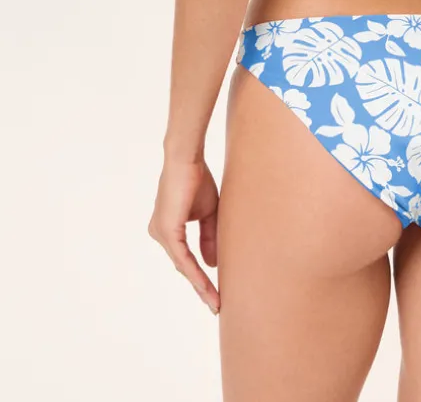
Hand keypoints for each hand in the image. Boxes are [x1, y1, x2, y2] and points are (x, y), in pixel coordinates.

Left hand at [148, 157, 220, 314]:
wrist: (187, 159)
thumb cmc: (196, 180)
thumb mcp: (207, 214)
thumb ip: (209, 238)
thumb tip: (212, 265)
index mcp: (168, 229)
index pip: (186, 259)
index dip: (201, 277)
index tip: (216, 293)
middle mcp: (160, 234)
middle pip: (184, 267)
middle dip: (201, 287)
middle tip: (217, 304)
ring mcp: (161, 234)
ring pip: (184, 266)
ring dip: (200, 286)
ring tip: (215, 301)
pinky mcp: (166, 232)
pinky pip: (183, 259)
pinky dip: (195, 273)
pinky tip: (206, 286)